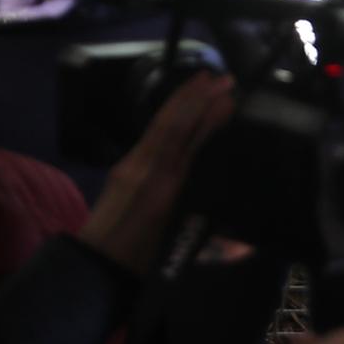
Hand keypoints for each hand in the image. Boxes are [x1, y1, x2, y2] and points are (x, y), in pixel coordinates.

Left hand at [78, 73, 235, 272]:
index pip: (192, 148)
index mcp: (167, 195)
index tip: (229, 99)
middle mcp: (148, 174)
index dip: (209, 121)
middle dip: (198, 99)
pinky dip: (167, 115)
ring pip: (159, 126)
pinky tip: (180, 105)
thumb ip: (217, 247)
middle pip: (174, 128)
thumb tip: (248, 247)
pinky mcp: (123, 167)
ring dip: (182, 100)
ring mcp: (131, 167)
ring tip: (204, 79)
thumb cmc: (143, 263)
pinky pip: (149, 134)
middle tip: (225, 78)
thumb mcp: (184, 254)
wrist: (95, 265)